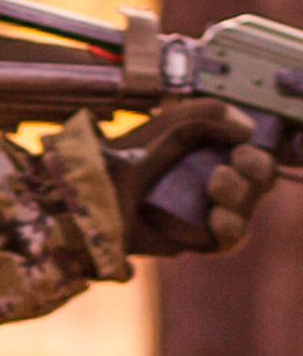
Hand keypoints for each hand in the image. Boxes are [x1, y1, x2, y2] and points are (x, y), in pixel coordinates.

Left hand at [101, 98, 281, 254]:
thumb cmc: (128, 154)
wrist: (95, 191)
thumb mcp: (168, 123)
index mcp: (211, 153)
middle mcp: (213, 183)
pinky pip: (231, 239)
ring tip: (216, 183)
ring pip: (248, 209)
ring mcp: (205, 213)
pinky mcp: (196, 240)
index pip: (253, 155)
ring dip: (241, 194)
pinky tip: (216, 215)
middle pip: (259, 181)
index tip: (243, 145)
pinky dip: (232, 226)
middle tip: (237, 161)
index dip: (258, 153)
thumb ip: (208, 115)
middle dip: (258, 170)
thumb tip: (247, 128)